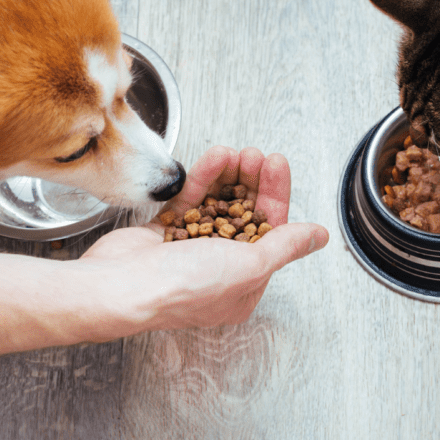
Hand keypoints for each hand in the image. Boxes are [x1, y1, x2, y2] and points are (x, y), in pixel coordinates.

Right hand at [78, 146, 328, 334]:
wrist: (121, 286)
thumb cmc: (183, 287)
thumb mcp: (249, 266)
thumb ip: (284, 246)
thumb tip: (318, 236)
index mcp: (243, 286)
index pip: (270, 232)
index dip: (274, 195)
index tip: (276, 164)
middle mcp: (218, 269)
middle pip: (244, 215)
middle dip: (252, 182)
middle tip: (256, 155)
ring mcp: (190, 250)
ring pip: (217, 204)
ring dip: (229, 176)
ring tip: (236, 152)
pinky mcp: (164, 233)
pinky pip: (190, 201)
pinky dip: (203, 179)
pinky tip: (215, 157)